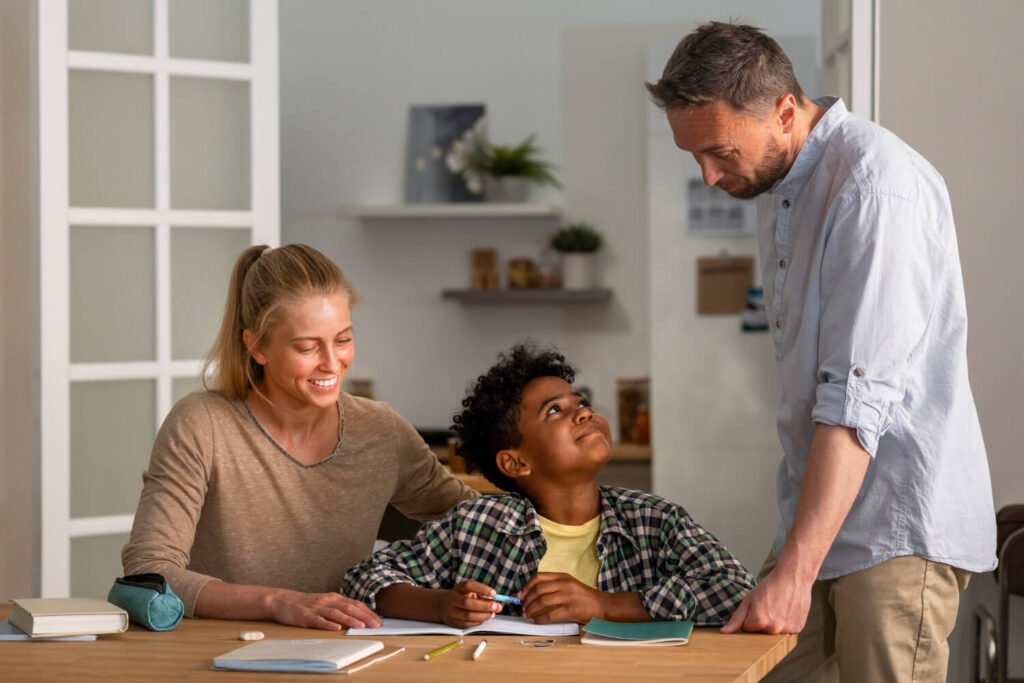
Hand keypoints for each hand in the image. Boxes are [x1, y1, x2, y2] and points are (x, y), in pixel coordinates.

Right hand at [266, 589, 382, 630]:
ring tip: (361, 626)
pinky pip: (318, 620)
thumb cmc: (307, 604)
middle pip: (349, 607)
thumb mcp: (326, 602)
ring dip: (350, 620)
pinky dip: (328, 624)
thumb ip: (340, 607)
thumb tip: (359, 616)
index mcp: (334, 597)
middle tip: (376, 625)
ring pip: (336, 613)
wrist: (283, 600)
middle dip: (364, 616)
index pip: (355, 604)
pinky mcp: (305, 616)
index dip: (368, 612)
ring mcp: (316, 608)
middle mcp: (327, 601)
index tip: (378, 620)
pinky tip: (336, 628)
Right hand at [438, 580, 500, 627]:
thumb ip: (481, 595)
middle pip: (468, 603)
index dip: (482, 588)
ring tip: (492, 614)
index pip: (469, 585)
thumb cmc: (461, 596)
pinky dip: (477, 622)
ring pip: (468, 616)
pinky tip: (484, 619)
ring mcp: (451, 611)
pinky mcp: (453, 622)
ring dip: (483, 616)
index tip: (494, 593)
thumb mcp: (469, 591)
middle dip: (484, 606)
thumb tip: (496, 602)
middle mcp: (453, 599)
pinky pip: (467, 624)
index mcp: (458, 588)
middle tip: (497, 607)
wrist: (442, 604)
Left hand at [519, 572, 605, 623]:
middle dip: (527, 599)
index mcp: (562, 576)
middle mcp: (564, 584)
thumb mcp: (569, 584)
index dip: (526, 586)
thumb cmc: (584, 596)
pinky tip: (536, 621)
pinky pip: (550, 614)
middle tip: (522, 607)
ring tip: (527, 614)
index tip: (520, 595)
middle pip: (538, 589)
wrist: (601, 605)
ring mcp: (568, 596)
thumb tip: (532, 593)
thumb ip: (554, 585)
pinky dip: (540, 619)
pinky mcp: (571, 610)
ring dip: (531, 609)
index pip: (539, 577)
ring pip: (542, 601)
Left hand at [720, 567, 811, 633]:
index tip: (757, 606)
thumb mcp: (748, 599)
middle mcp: (774, 629)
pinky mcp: (798, 629)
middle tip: (768, 606)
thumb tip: (724, 632)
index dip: (749, 617)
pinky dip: (786, 623)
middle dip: (762, 622)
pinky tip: (787, 610)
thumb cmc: (769, 586)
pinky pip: (787, 631)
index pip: (747, 628)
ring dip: (774, 624)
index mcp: (759, 621)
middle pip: (761, 633)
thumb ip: (736, 618)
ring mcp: (787, 630)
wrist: (793, 577)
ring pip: (774, 633)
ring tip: (778, 608)